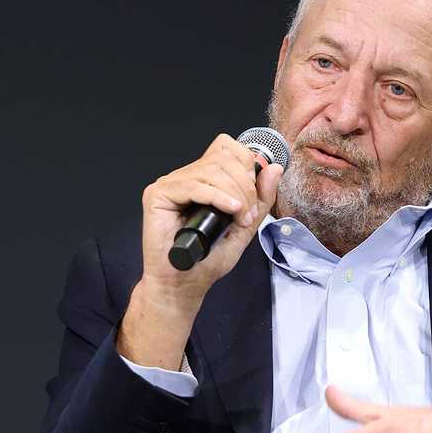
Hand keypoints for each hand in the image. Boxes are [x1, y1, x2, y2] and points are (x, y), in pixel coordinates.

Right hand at [119, 135, 283, 369]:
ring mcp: (171, 184)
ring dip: (234, 194)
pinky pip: (193, 185)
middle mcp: (186, 177)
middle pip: (223, 157)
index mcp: (204, 180)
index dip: (246, 163)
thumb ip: (260, 199)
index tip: (253, 194)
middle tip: (247, 215)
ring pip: (211, 170)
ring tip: (239, 219)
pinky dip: (217, 197)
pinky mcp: (158, 195)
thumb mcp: (245, 227)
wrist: (184, 285)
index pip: (227, 148)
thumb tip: (273, 168)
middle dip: (245, 185)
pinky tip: (229, 211)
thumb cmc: (208, 260)